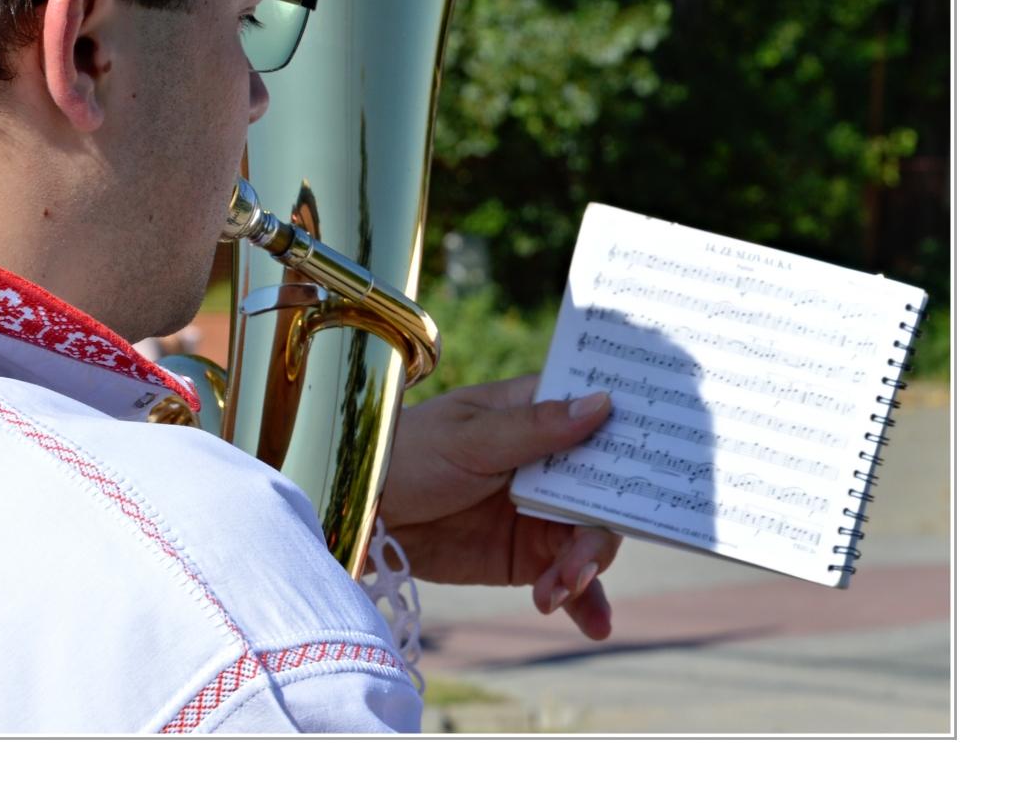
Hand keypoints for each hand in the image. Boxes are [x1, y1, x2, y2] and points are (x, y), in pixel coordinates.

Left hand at [378, 374, 620, 639]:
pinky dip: (584, 598)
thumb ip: (536, 429)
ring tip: (558, 592)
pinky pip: (570, 577)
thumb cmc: (409, 453)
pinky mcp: (528, 554)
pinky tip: (593, 623)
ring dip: (584, 568)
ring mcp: (540, 509)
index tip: (659, 463)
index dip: (630, 436)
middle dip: (602, 526)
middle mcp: (547, 460)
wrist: (366, 512)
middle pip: (605, 489)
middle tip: (582, 561)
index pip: (597, 417)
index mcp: (533, 413)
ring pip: (590, 537)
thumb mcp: (470, 438)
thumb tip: (602, 402)